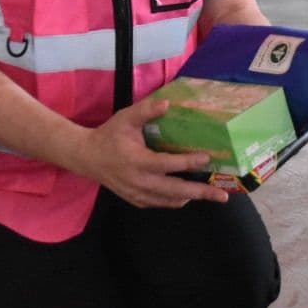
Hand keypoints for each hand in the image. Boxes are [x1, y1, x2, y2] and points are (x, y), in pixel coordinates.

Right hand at [78, 94, 229, 209]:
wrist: (86, 157)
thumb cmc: (108, 135)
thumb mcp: (125, 118)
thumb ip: (146, 110)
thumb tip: (167, 103)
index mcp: (137, 161)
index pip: (167, 164)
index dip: (187, 162)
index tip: (206, 158)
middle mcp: (139, 182)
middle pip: (175, 190)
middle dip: (200, 193)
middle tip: (222, 195)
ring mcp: (137, 194)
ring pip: (169, 201)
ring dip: (191, 197)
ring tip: (211, 194)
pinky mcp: (135, 200)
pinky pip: (160, 203)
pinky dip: (175, 200)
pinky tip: (188, 194)